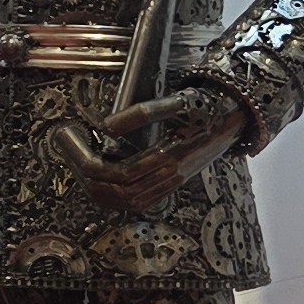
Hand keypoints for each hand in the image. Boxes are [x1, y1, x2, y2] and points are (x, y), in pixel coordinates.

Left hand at [47, 86, 246, 213]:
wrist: (234, 116)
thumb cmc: (206, 106)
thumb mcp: (177, 101)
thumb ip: (143, 113)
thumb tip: (107, 128)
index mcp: (170, 157)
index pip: (119, 174)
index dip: (90, 162)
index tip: (72, 141)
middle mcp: (171, 176)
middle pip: (119, 192)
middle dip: (87, 176)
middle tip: (69, 152)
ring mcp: (172, 183)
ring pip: (128, 202)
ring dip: (99, 190)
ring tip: (80, 168)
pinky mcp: (172, 183)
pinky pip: (139, 201)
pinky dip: (116, 197)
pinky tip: (102, 182)